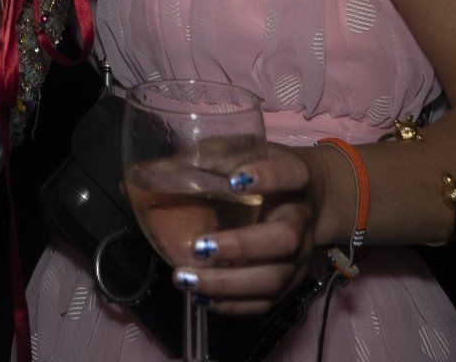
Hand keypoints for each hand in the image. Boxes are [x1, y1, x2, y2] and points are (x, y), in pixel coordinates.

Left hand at [177, 145, 323, 315]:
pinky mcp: (290, 284)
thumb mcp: (240, 151)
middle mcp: (302, 220)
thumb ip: (203, 158)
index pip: (291, 174)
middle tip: (199, 246)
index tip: (236, 180)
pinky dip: (232, 304)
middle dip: (241, 247)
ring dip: (228, 284)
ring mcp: (300, 257)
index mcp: (296, 178)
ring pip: (273, 279)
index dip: (269, 177)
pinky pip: (265, 302)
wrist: (309, 198)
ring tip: (186, 279)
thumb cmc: (262, 169)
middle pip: (284, 240)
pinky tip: (200, 297)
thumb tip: (147, 171)